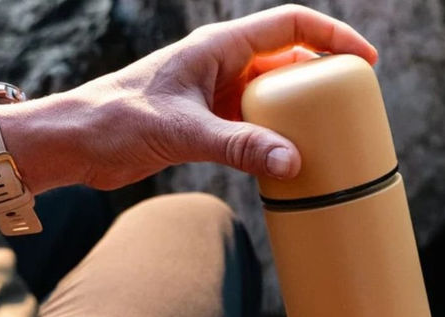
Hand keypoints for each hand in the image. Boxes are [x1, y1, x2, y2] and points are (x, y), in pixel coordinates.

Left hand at [0, 5, 377, 193]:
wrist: (80, 142)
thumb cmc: (118, 119)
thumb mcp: (184, 130)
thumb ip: (240, 146)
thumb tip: (292, 163)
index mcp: (219, 47)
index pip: (289, 25)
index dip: (332, 35)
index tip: (364, 60)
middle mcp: (224, 65)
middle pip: (289, 60)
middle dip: (322, 79)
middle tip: (352, 107)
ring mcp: (219, 94)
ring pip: (275, 95)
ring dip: (301, 112)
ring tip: (330, 135)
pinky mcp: (212, 122)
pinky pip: (258, 124)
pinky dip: (278, 137)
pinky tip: (290, 157)